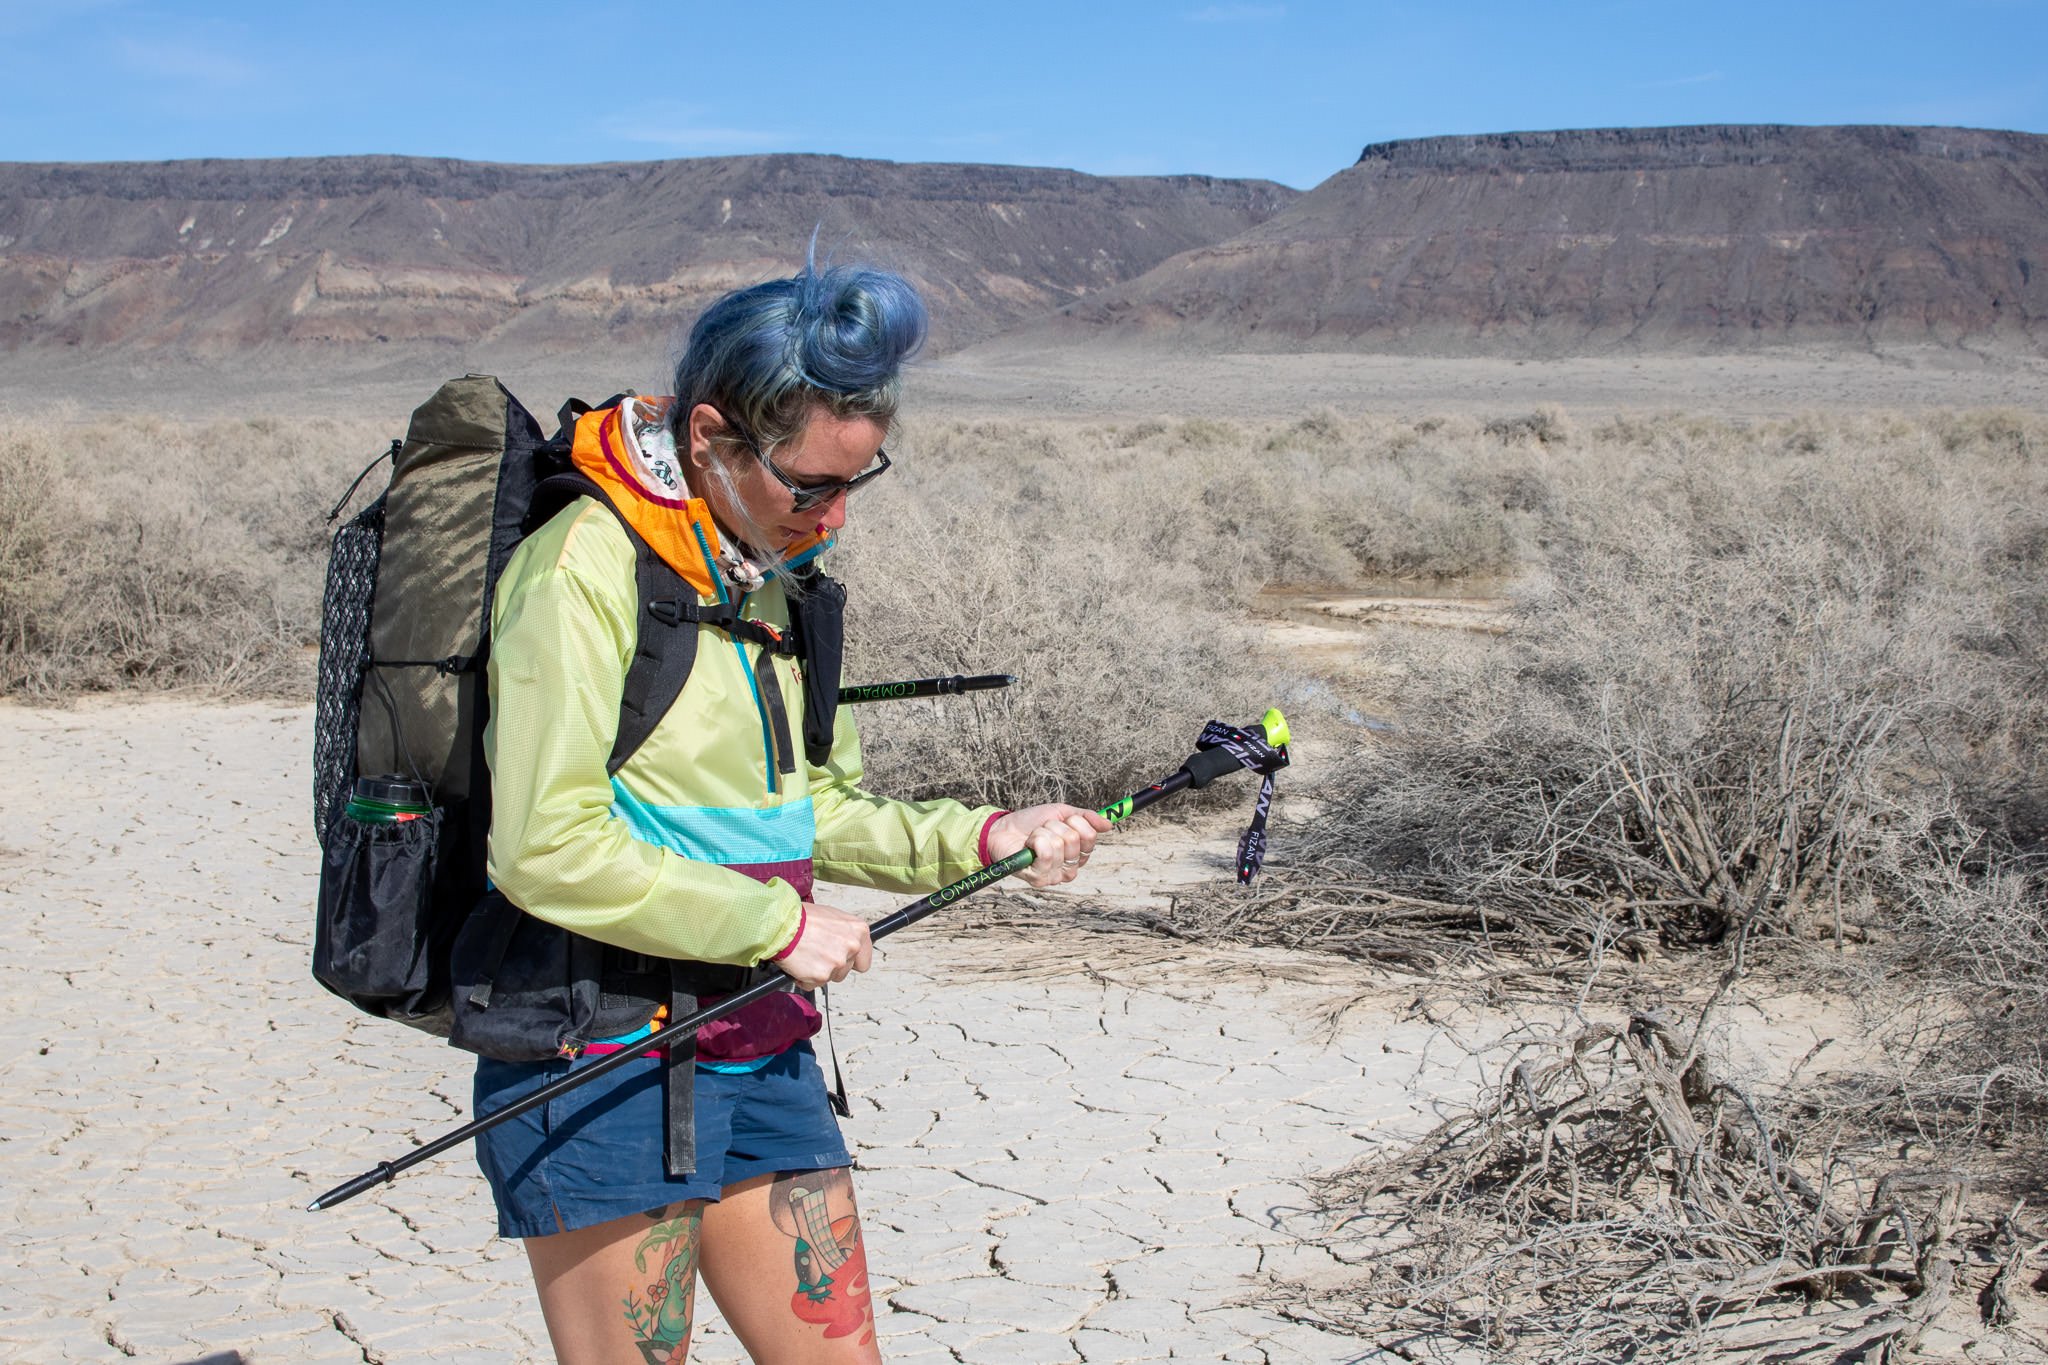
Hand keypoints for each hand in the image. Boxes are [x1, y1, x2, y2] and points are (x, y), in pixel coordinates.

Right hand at [770, 902, 872, 989]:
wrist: (781, 924)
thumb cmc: (802, 918)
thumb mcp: (831, 916)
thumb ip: (844, 932)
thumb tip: (846, 941)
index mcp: (858, 930)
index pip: (864, 959)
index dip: (852, 961)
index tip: (844, 960)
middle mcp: (852, 946)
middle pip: (846, 969)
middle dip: (831, 966)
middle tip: (816, 953)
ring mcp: (838, 962)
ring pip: (831, 977)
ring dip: (819, 971)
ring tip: (806, 955)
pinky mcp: (822, 975)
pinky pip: (814, 984)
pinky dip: (804, 978)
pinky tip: (799, 963)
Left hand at [985, 803, 1113, 887]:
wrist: (1002, 829)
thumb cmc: (1030, 823)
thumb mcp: (1061, 813)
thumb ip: (1086, 818)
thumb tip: (1109, 824)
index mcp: (1078, 854)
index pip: (1090, 837)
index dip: (1076, 822)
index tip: (1064, 819)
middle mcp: (1069, 868)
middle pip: (1074, 840)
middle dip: (1055, 826)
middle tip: (1043, 828)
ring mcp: (1054, 875)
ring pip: (1058, 844)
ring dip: (1042, 832)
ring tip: (1032, 837)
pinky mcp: (1039, 879)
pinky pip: (1046, 853)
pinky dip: (1035, 841)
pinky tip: (1028, 846)